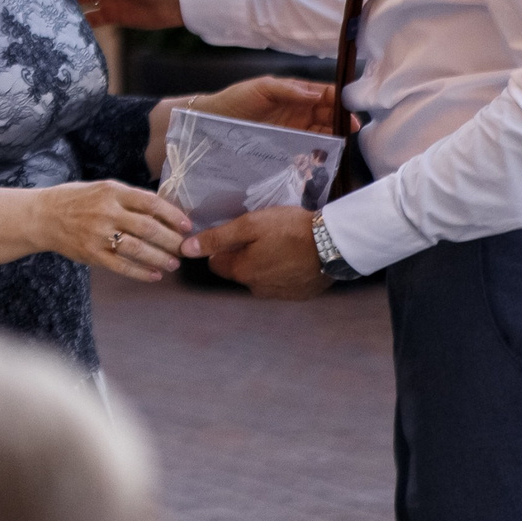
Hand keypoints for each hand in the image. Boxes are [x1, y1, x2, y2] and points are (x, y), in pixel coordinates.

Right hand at [36, 180, 193, 282]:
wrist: (43, 216)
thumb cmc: (76, 200)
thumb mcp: (102, 189)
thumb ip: (129, 198)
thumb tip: (164, 210)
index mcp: (111, 191)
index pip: (150, 202)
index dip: (172, 215)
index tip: (187, 225)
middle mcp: (106, 212)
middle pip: (148, 228)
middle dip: (172, 240)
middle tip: (184, 248)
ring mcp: (98, 234)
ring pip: (138, 249)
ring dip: (160, 258)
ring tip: (173, 263)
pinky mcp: (92, 254)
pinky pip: (122, 266)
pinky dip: (141, 273)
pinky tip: (155, 276)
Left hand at [187, 206, 329, 299]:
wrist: (335, 245)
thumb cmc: (289, 229)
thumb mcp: (250, 225)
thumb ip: (217, 238)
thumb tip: (185, 249)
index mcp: (242, 272)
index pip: (216, 263)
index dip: (222, 246)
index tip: (236, 233)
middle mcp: (257, 289)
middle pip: (239, 270)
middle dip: (244, 255)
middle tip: (261, 235)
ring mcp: (280, 295)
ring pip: (260, 277)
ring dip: (264, 263)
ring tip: (280, 243)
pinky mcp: (300, 295)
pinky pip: (282, 282)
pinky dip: (283, 271)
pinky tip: (294, 256)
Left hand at [192, 75, 342, 137]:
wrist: (213, 122)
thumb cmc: (235, 99)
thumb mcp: (260, 88)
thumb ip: (287, 89)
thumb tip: (315, 94)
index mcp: (294, 92)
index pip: (323, 93)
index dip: (338, 98)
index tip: (351, 106)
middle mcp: (299, 109)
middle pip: (328, 112)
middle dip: (342, 118)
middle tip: (353, 127)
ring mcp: (295, 128)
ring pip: (323, 129)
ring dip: (335, 134)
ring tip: (343, 140)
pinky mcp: (288, 144)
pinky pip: (310, 145)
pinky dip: (321, 147)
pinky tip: (327, 152)